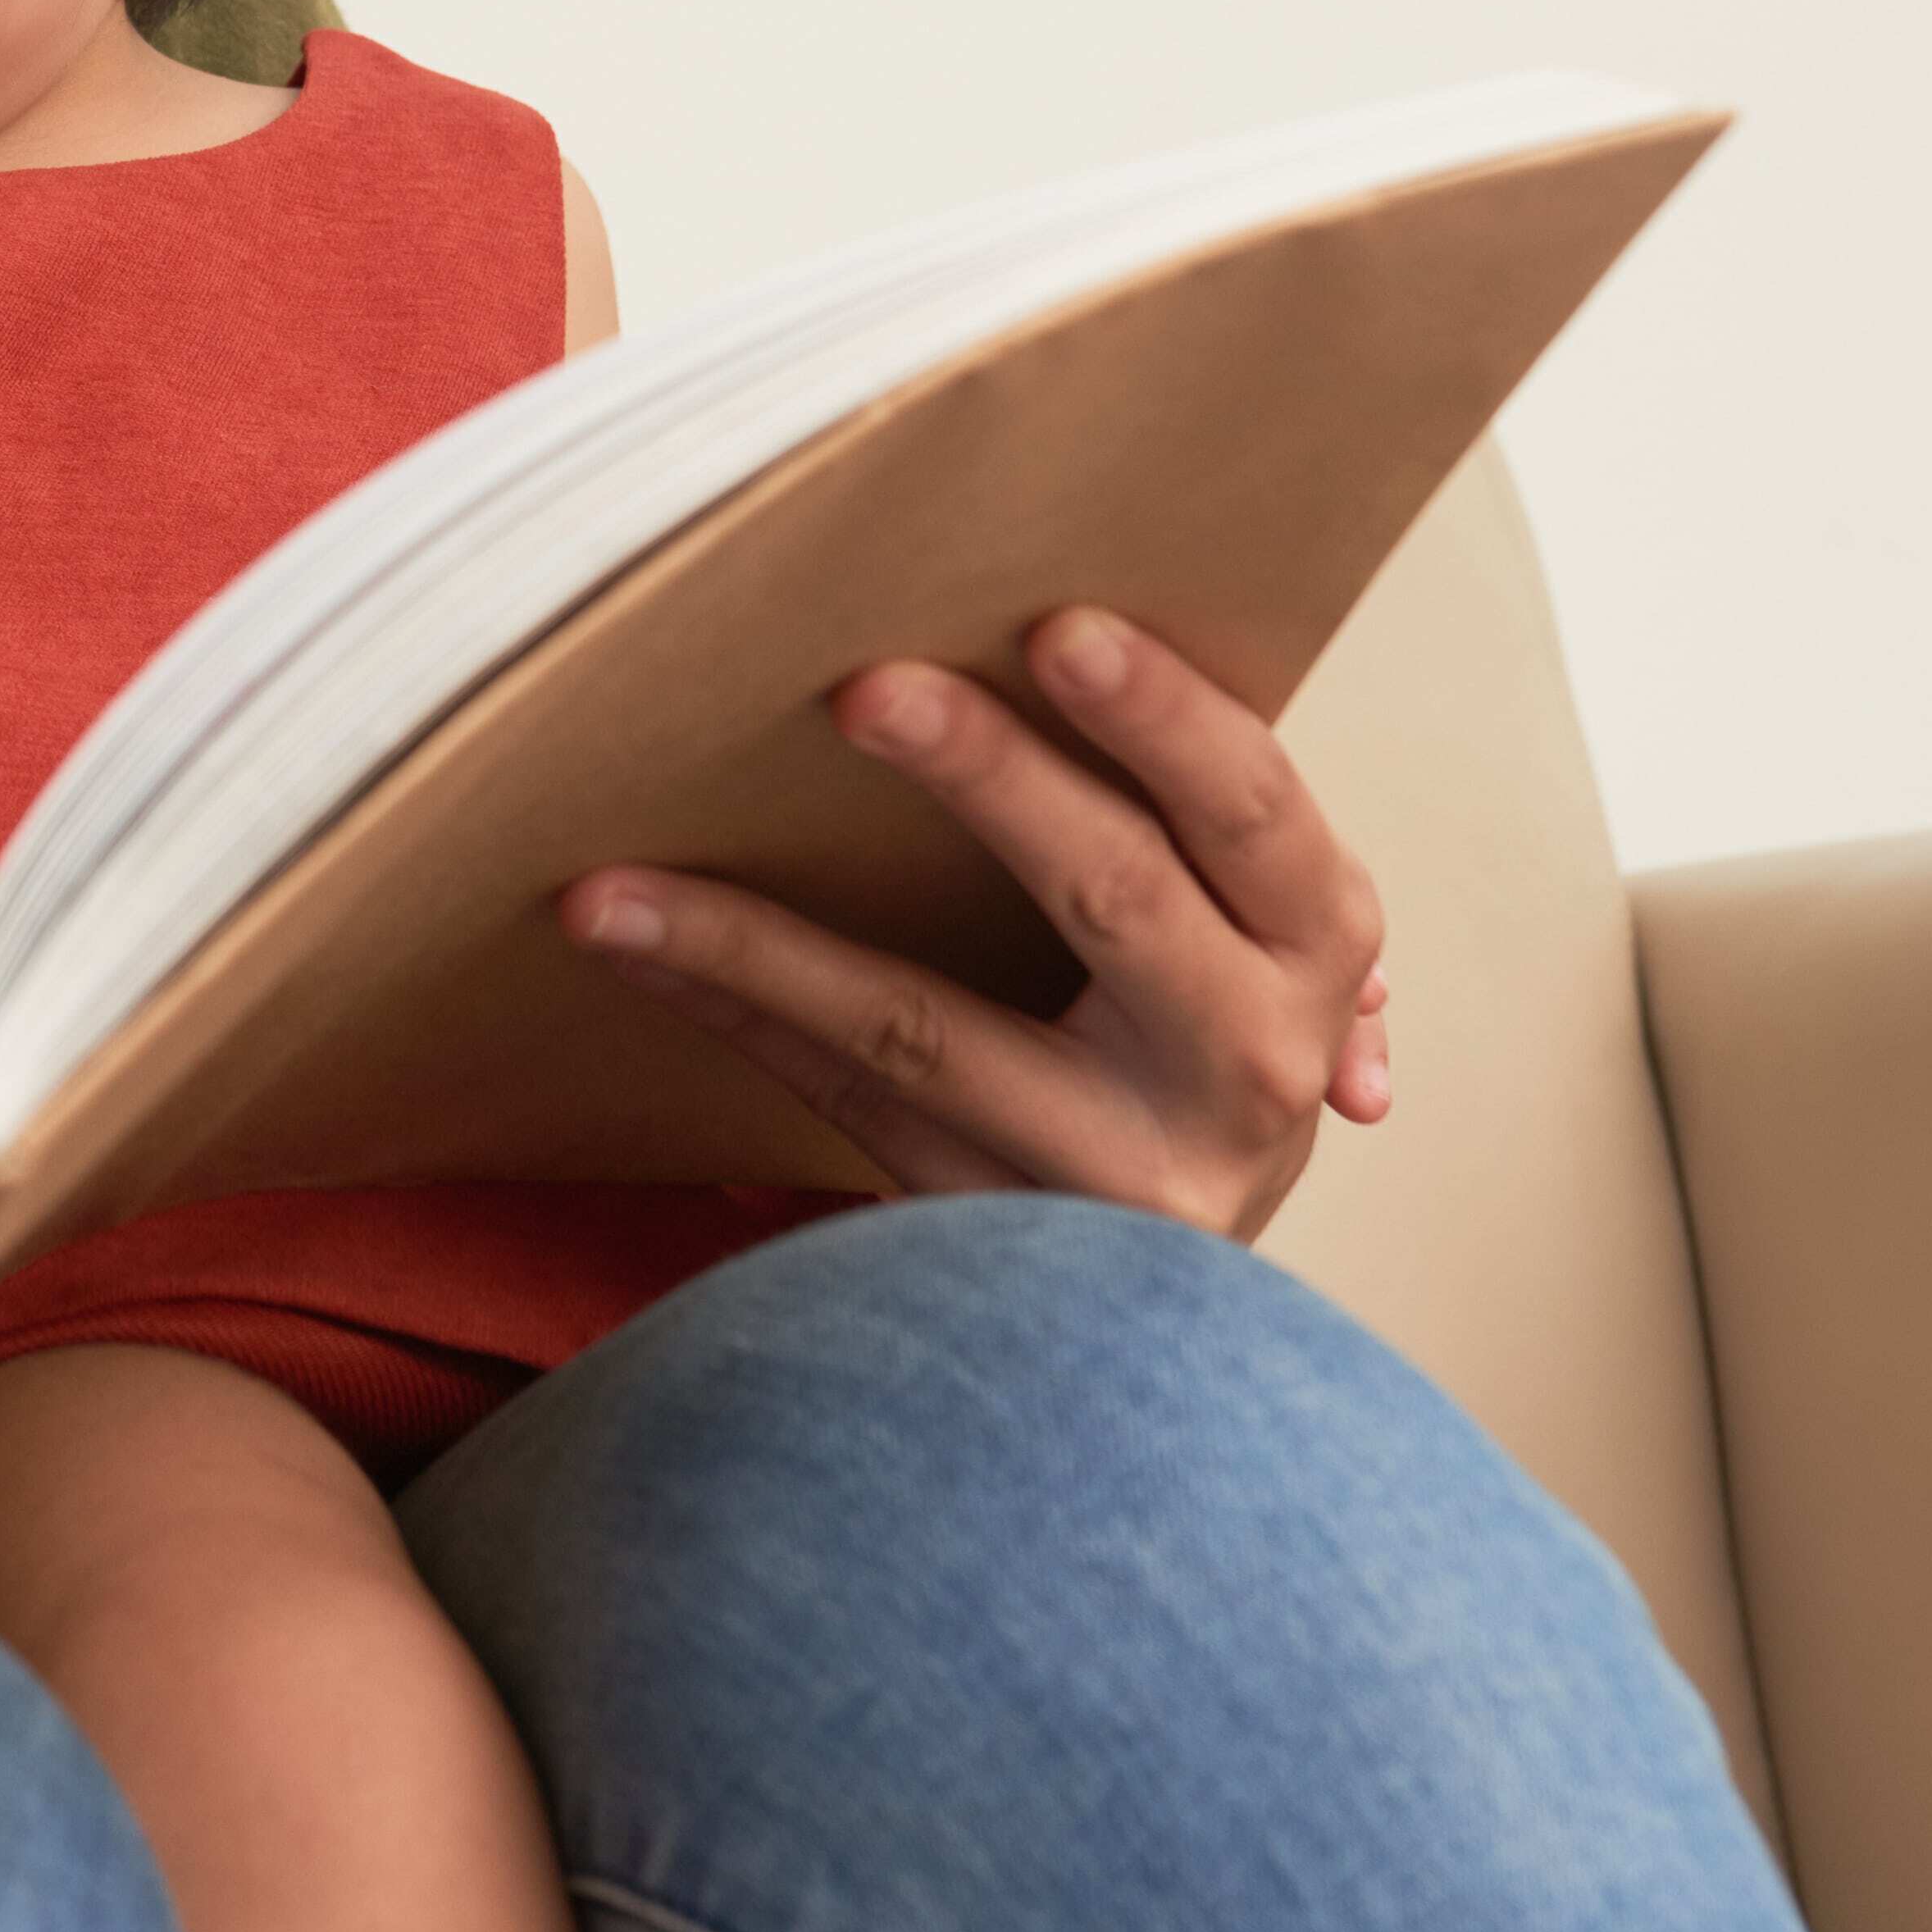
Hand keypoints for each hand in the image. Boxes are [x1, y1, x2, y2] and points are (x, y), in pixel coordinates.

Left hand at [560, 609, 1390, 1241]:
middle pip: (1111, 897)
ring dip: (755, 938)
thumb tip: (1050, 636)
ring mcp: (1123, 1176)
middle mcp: (1249, 1064)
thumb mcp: (1239, 928)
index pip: (1251, 806)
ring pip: (922, 1033)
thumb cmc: (1189, 1039)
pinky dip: (731, 1012)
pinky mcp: (1001, 1235)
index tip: (1056, 626)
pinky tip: (631, 947)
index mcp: (1316, 943)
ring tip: (615, 880)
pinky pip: (840, 1102)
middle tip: (862, 686)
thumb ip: (1180, 809)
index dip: (1163, 716)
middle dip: (986, 778)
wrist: (1182, 1305)